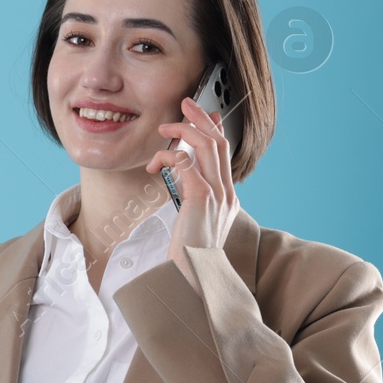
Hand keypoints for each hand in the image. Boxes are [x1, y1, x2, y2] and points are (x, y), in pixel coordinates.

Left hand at [148, 95, 238, 295]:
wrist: (192, 278)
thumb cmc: (188, 256)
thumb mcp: (195, 225)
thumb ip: (194, 202)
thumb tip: (184, 184)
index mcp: (227, 198)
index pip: (225, 153)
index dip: (214, 129)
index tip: (202, 114)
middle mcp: (227, 193)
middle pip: (218, 142)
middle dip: (200, 118)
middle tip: (184, 104)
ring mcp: (217, 195)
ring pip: (206, 146)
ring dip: (183, 131)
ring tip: (164, 129)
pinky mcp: (201, 197)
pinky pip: (185, 163)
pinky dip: (168, 156)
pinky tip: (154, 164)